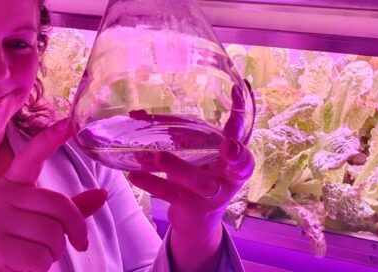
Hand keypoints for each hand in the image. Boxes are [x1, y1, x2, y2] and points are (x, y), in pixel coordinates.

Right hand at [0, 119, 107, 271]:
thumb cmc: (12, 246)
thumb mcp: (39, 223)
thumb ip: (69, 210)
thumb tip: (103, 194)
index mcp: (12, 185)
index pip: (31, 157)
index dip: (49, 139)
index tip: (68, 123)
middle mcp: (1, 196)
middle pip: (60, 207)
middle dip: (71, 232)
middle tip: (63, 246)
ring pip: (53, 235)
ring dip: (53, 254)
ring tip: (32, 257)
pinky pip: (40, 257)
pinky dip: (40, 269)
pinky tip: (22, 267)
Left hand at [128, 83, 254, 228]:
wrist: (196, 219)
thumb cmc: (197, 175)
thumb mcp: (193, 152)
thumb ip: (172, 132)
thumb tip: (136, 113)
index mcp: (233, 159)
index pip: (243, 133)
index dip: (243, 116)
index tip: (238, 92)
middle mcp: (228, 177)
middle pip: (236, 165)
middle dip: (235, 155)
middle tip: (227, 146)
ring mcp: (210, 195)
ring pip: (200, 182)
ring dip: (180, 168)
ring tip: (159, 156)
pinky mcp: (190, 206)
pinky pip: (172, 194)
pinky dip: (152, 183)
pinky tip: (134, 175)